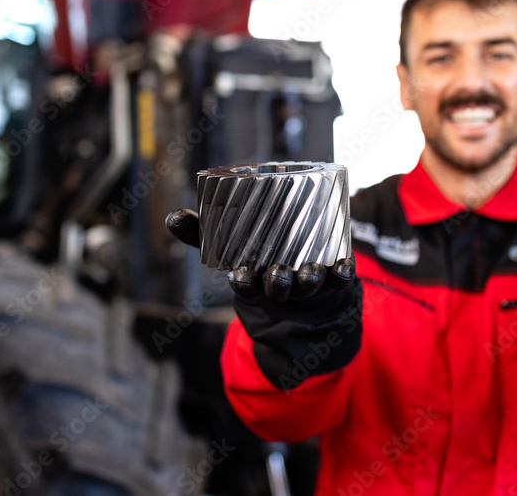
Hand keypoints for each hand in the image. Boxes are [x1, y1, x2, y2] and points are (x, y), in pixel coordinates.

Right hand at [165, 208, 354, 301]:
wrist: (304, 299)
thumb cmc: (260, 261)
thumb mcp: (229, 250)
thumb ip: (201, 234)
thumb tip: (172, 217)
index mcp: (255, 280)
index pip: (246, 284)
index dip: (244, 281)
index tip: (240, 276)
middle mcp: (281, 285)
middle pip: (279, 287)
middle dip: (278, 282)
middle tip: (277, 273)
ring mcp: (309, 284)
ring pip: (309, 284)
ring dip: (310, 279)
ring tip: (311, 273)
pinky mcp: (334, 280)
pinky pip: (340, 280)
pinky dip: (342, 273)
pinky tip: (344, 266)